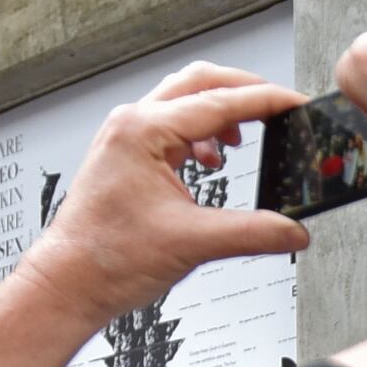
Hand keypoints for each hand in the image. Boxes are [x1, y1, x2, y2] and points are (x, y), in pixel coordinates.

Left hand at [20, 64, 315, 328]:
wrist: (70, 282)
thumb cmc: (106, 258)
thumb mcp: (194, 243)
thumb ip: (253, 234)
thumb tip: (293, 232)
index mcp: (144, 131)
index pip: (220, 102)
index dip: (267, 101)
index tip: (297, 105)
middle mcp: (132, 125)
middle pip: (200, 83)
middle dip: (244, 92)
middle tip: (279, 108)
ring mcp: (126, 138)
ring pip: (183, 102)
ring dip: (220, 113)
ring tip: (246, 139)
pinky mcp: (126, 156)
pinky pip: (171, 127)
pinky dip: (200, 135)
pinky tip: (212, 161)